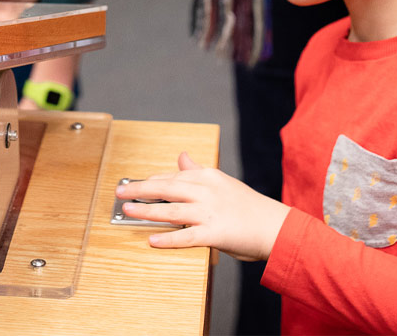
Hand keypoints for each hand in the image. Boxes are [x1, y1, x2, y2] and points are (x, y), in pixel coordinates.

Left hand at [116, 152, 290, 261]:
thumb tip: (183, 156)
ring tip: (128, 211)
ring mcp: (210, 212)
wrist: (277, 227)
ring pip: (171, 210)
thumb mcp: (223, 182)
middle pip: (166, 188)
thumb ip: (200, 171)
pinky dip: (168, 239)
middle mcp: (207, 191)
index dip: (150, 180)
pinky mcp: (215, 234)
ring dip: (146, 210)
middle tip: (120, 192)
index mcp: (209, 177)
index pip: (173, 176)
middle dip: (139, 189)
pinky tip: (151, 240)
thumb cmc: (249, 208)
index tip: (134, 183)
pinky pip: (186, 237)